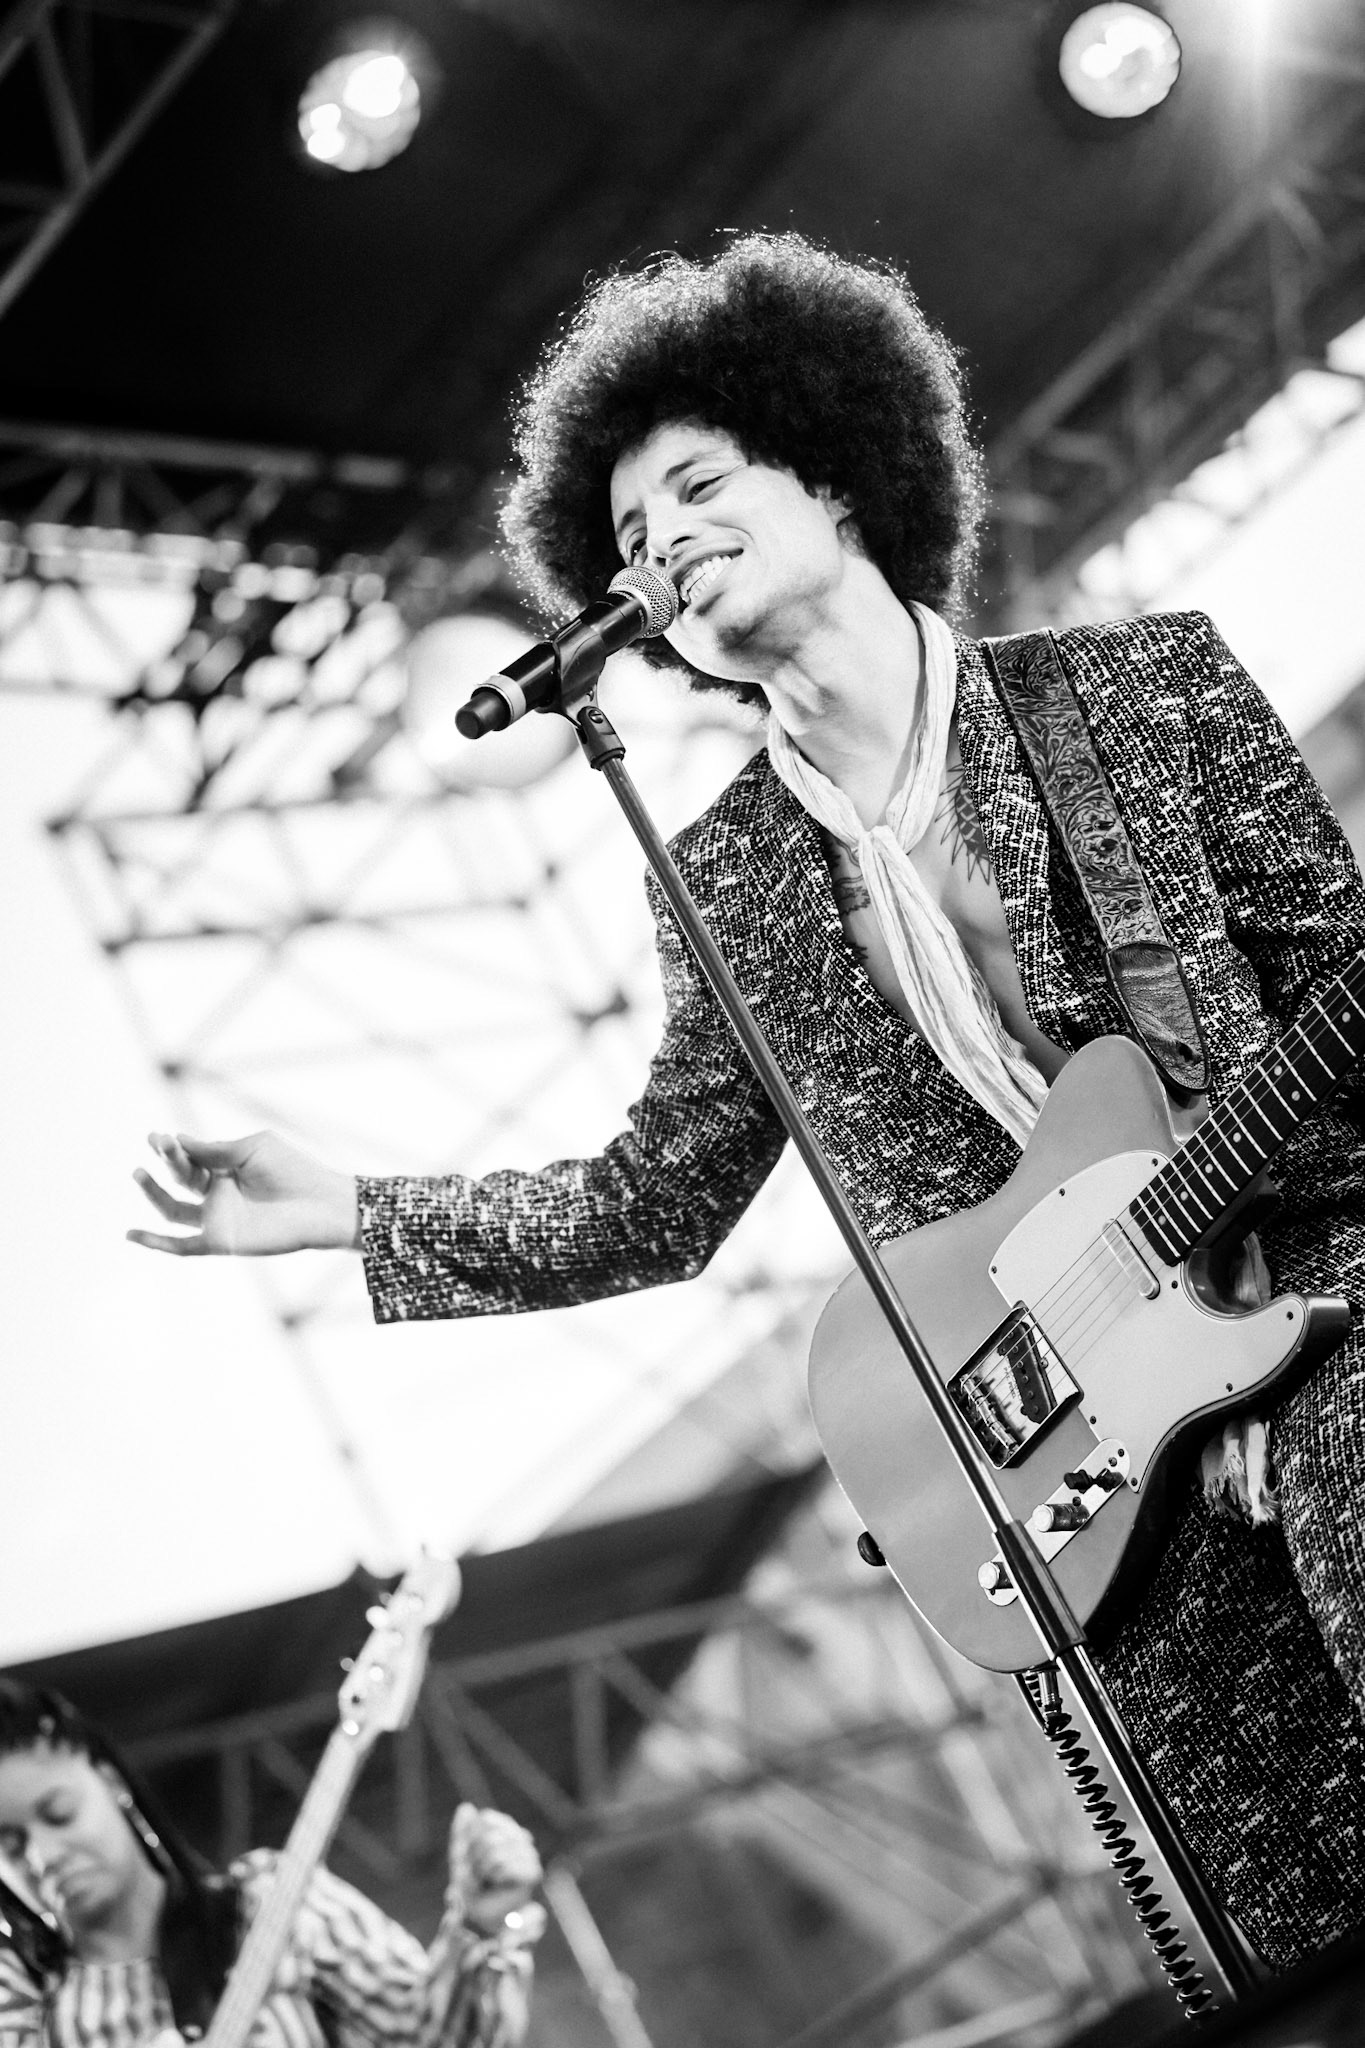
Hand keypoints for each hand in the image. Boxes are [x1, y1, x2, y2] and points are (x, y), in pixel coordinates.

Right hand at [127, 1130, 359, 1256]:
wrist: (320, 1205)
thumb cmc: (294, 1171)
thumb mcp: (251, 1149)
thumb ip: (213, 1149)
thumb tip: (177, 1139)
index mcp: (227, 1169)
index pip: (190, 1158)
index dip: (171, 1148)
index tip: (156, 1136)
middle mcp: (219, 1194)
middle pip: (181, 1178)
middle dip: (168, 1160)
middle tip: (156, 1143)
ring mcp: (218, 1218)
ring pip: (173, 1209)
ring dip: (153, 1192)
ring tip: (139, 1172)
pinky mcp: (221, 1241)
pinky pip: (182, 1246)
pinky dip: (155, 1243)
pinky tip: (131, 1234)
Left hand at [449, 1804, 541, 1937]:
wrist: (483, 1916)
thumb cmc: (472, 1886)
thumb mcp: (462, 1855)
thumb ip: (463, 1831)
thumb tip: (465, 1807)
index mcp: (506, 1829)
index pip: (486, 1820)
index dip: (472, 1840)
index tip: (472, 1858)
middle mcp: (521, 1837)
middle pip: (488, 1835)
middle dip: (475, 1858)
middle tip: (479, 1875)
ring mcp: (529, 1853)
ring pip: (494, 1850)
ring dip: (482, 1870)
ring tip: (487, 1881)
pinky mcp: (532, 1871)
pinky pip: (503, 1864)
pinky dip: (493, 1878)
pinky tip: (497, 1886)